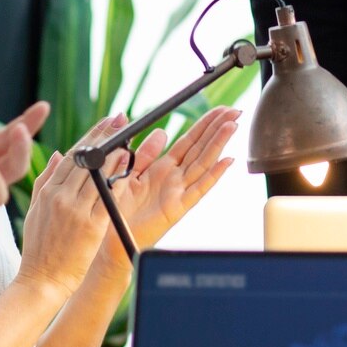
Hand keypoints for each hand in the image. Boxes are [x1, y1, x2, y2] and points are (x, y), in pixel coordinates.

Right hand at [15, 116, 129, 293]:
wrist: (41, 281)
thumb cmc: (39, 249)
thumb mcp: (35, 211)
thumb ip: (45, 181)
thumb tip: (60, 155)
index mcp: (47, 191)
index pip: (72, 156)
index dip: (91, 136)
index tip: (106, 122)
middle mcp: (60, 197)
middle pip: (86, 159)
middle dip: (105, 137)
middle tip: (121, 120)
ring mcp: (76, 211)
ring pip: (98, 174)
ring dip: (115, 153)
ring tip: (129, 137)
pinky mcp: (91, 226)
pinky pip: (108, 197)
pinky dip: (119, 180)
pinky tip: (129, 167)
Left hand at [108, 107, 240, 257]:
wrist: (111, 237)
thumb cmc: (119, 208)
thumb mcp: (129, 172)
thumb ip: (146, 153)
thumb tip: (162, 131)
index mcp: (163, 167)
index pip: (189, 140)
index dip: (205, 124)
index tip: (220, 110)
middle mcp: (175, 177)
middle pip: (201, 148)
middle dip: (217, 128)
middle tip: (235, 111)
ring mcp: (179, 191)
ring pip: (203, 163)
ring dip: (219, 144)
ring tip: (233, 126)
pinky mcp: (178, 207)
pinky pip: (199, 189)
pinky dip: (214, 175)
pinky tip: (227, 161)